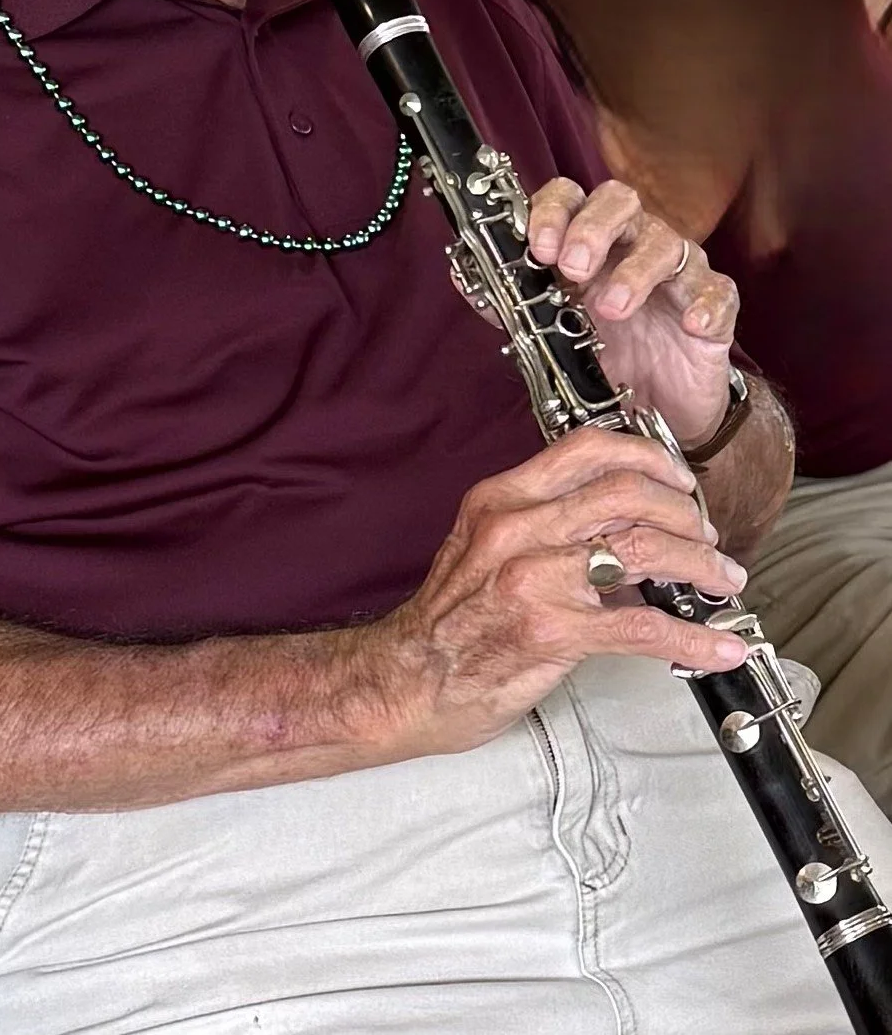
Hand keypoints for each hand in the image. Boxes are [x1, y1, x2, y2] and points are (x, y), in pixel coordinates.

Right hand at [369, 428, 748, 758]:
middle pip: (627, 493)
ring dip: (700, 565)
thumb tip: (620, 523)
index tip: (678, 477)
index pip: (587, 450)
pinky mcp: (554, 632)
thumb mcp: (484, 545)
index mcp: (502, 499)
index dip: (647, 456)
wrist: (408, 681)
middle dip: (684, 513)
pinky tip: (718, 648)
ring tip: (723, 580)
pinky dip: (693, 639)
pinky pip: (643, 627)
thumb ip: (544, 523)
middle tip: (707, 536)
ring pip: (643, 549)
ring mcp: (535, 578)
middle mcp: (518, 528)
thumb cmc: (450, 620)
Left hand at [526, 177, 736, 448]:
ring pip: (668, 243)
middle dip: (593, 229)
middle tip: (573, 268)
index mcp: (590, 242)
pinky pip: (718, 291)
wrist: (659, 411)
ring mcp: (678, 272)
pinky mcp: (714, 307)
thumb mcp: (552, 331)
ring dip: (636, 272)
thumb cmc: (607, 355)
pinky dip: (705, 302)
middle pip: (620, 201)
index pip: (571, 197)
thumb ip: (512, 301)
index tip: (538, 247)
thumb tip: (463, 278)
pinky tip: (689, 322)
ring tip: (612, 309)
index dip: (553, 212)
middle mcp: (633, 244)